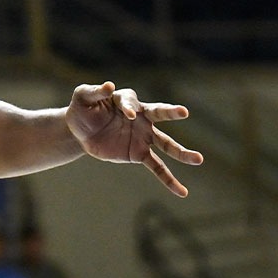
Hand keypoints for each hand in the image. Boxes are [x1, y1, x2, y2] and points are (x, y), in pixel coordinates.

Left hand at [66, 81, 199, 196]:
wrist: (79, 131)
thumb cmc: (83, 109)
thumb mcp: (83, 96)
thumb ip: (95, 91)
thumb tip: (109, 86)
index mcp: (128, 100)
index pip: (132, 103)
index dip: (129, 108)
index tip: (128, 114)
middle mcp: (141, 117)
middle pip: (160, 114)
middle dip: (171, 112)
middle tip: (184, 112)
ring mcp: (142, 137)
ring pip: (166, 144)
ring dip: (182, 152)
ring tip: (198, 159)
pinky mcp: (138, 154)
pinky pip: (157, 167)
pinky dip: (169, 179)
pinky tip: (181, 192)